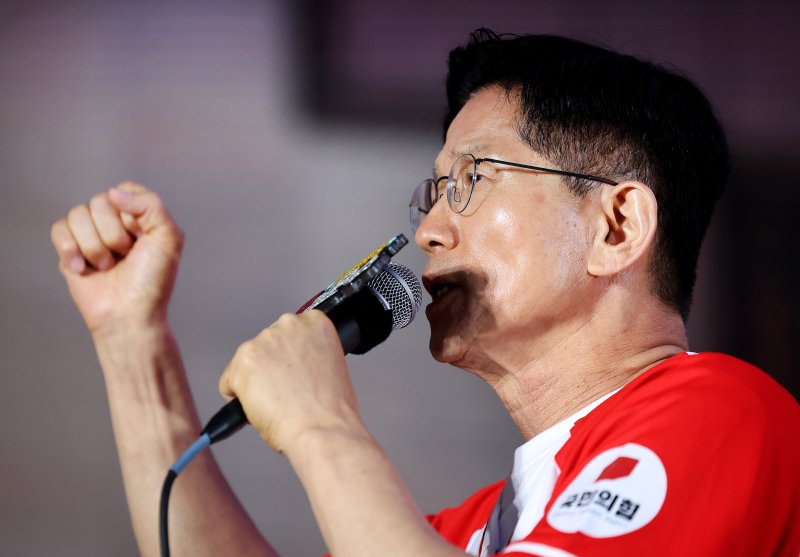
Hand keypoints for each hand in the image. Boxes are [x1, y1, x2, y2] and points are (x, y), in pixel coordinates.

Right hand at [50, 182, 183, 334]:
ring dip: (94, 246)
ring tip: (107, 266)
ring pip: (77, 214)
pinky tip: (83, 269)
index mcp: (140, 215)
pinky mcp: (70, 249)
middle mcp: (115, 221)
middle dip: (113, 234)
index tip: (142, 238)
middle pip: (99, 201)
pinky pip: (59, 229)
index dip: (131, 214)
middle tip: (125, 257)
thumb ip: (152, 205)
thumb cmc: (152, 281)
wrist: (128, 316)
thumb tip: (114, 192)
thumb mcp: (169, 238)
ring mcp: (91, 234)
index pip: (125, 190)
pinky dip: (70, 250)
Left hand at [219, 310, 360, 454]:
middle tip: (287, 392)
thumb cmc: (331, 409)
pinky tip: (260, 408)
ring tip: (278, 403)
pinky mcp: (241, 363)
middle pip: (267, 346)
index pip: (290, 334)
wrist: (322, 430)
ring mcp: (262, 342)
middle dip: (272, 368)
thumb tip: (289, 365)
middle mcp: (288, 325)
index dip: (291, 359)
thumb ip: (309, 355)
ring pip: (247, 364)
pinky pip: (229, 383)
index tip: (294, 373)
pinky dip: (239, 399)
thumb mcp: (331, 366)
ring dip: (255, 382)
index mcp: (315, 322)